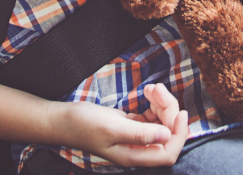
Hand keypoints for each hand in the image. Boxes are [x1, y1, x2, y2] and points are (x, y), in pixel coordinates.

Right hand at [54, 84, 188, 167]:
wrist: (62, 119)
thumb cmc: (84, 124)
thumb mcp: (112, 127)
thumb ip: (140, 134)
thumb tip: (167, 136)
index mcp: (134, 156)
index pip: (168, 153)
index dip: (179, 135)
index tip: (180, 112)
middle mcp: (137, 149)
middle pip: (167, 134)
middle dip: (168, 110)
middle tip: (156, 88)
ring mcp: (134, 137)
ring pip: (160, 123)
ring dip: (161, 104)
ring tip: (151, 87)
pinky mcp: (129, 126)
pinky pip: (150, 117)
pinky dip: (152, 104)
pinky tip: (146, 92)